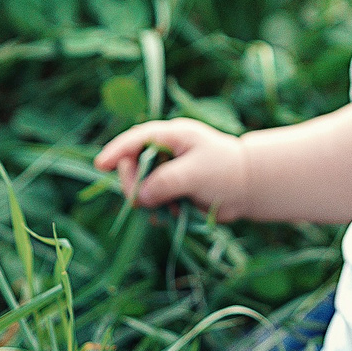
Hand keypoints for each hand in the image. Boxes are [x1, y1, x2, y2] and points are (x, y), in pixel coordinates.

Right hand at [93, 119, 249, 218]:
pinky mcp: (173, 187)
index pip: (136, 139)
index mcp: (173, 136)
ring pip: (141, 185)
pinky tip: (171, 214)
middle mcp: (167, 150)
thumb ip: (164, 182)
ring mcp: (169, 169)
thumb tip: (139, 197)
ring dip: (148, 200)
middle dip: (134, 184)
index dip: (117, 151)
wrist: (250, 188)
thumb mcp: (194, 174)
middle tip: (142, 202)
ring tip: (169, 208)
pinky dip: (158, 208)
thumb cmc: (225, 172)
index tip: (101, 165)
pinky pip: (153, 199)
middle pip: (133, 165)